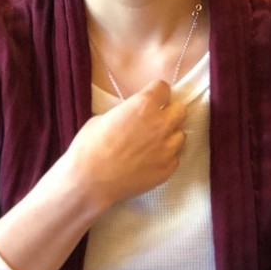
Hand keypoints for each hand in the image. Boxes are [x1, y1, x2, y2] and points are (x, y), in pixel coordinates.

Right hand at [63, 79, 186, 209]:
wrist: (90, 180)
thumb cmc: (90, 147)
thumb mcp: (104, 117)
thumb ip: (126, 112)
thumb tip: (133, 116)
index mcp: (144, 105)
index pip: (164, 88)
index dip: (156, 93)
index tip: (151, 99)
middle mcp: (161, 124)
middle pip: (180, 109)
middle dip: (169, 112)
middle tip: (155, 121)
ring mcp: (167, 148)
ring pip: (180, 135)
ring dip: (169, 136)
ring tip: (152, 144)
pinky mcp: (168, 169)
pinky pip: (174, 157)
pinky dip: (165, 157)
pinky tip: (149, 161)